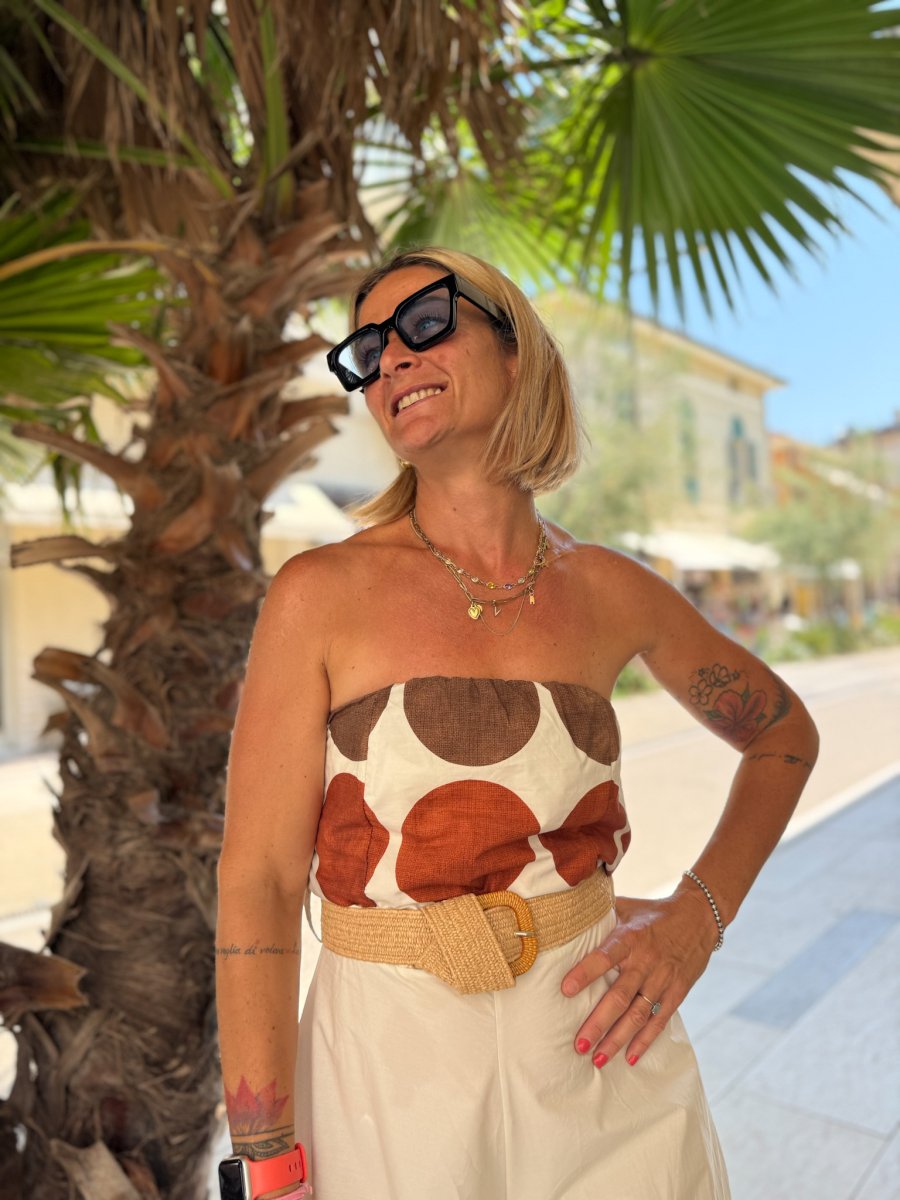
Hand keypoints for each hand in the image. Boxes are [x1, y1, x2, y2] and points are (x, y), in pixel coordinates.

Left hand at [561, 886, 717, 1067]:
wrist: (698, 916)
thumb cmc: (652, 912)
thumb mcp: (626, 907)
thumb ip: (600, 915)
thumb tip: (566, 914)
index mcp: (630, 938)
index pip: (604, 957)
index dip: (585, 973)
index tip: (565, 990)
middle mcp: (645, 961)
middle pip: (619, 997)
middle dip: (598, 1023)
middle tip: (579, 1045)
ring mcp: (663, 979)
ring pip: (638, 1015)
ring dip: (617, 1039)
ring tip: (598, 1059)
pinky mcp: (677, 992)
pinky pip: (660, 1020)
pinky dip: (645, 1041)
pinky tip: (629, 1058)